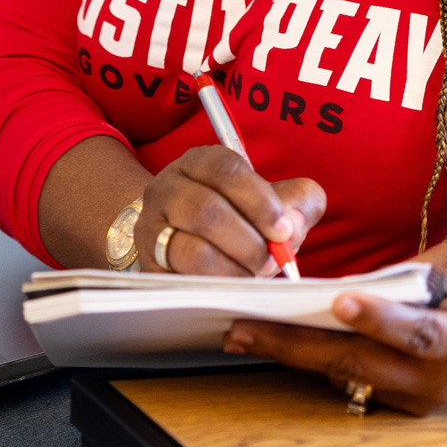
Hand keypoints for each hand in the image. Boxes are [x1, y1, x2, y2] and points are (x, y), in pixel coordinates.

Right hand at [135, 145, 325, 278]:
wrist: (186, 239)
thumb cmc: (238, 217)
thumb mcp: (272, 202)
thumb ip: (298, 202)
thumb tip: (295, 220)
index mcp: (198, 162)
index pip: (226, 169)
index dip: (259, 201)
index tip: (283, 229)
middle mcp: (167, 188)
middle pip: (206, 210)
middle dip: (249, 242)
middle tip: (273, 260)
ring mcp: (152, 227)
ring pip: (192, 250)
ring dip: (234, 268)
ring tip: (255, 273)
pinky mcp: (149, 264)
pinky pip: (183, 279)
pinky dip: (217, 284)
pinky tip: (235, 282)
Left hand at [219, 242, 446, 414]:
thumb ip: (413, 274)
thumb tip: (356, 284)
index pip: (416, 333)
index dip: (378, 320)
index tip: (339, 302)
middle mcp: (439, 380)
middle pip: (359, 362)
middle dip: (296, 343)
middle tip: (244, 326)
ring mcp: (421, 397)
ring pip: (347, 374)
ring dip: (293, 353)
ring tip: (242, 333)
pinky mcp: (405, 401)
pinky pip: (353, 378)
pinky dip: (314, 359)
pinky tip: (275, 341)